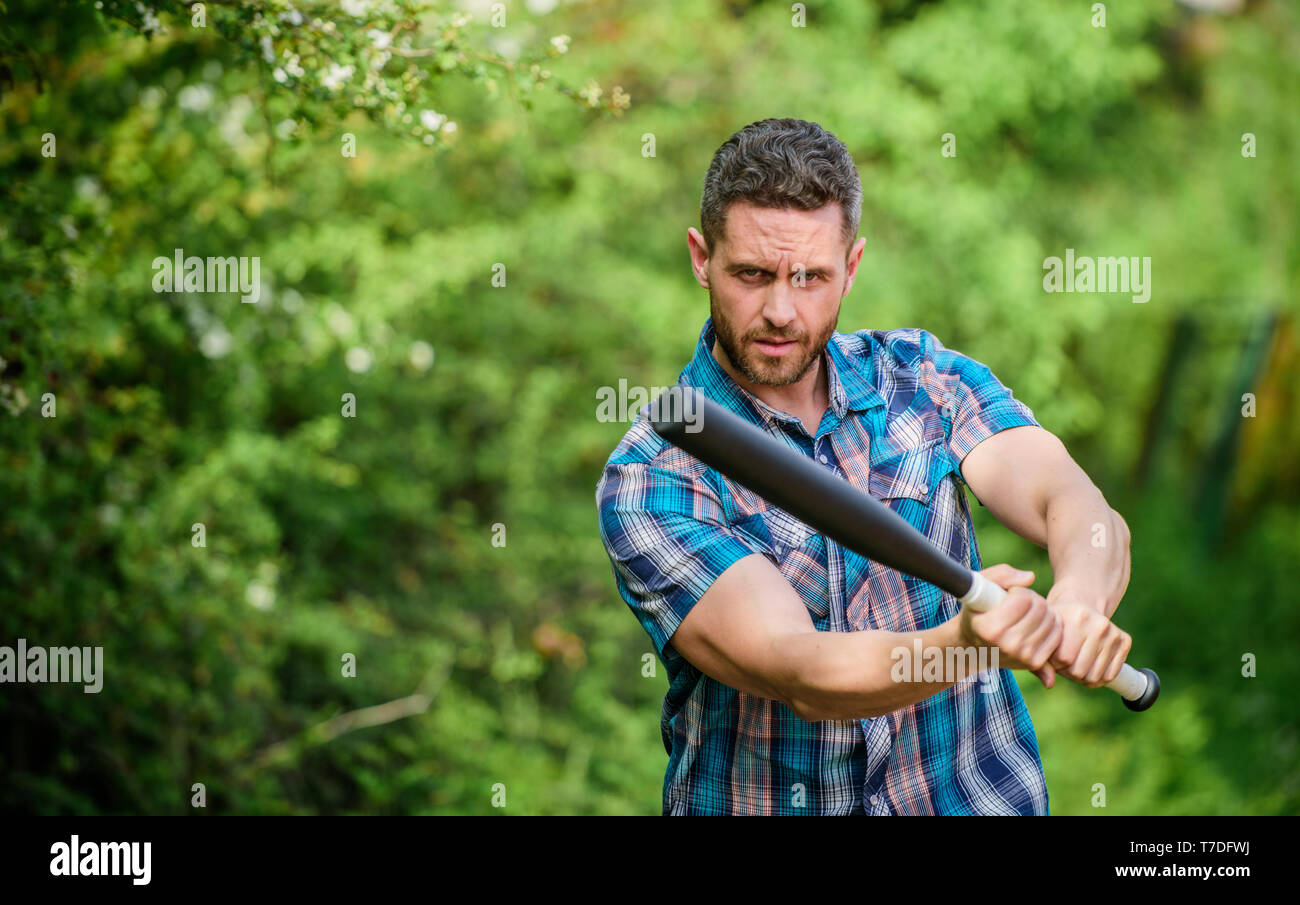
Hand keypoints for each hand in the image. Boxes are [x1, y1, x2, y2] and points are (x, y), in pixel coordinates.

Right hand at [959, 564, 1061, 687]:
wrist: (972, 648)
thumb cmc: (977, 612)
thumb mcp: (978, 587)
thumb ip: (1001, 575)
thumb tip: (1031, 577)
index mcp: (989, 628)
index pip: (1023, 599)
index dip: (1017, 591)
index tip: (1007, 595)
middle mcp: (1007, 645)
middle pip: (1040, 608)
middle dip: (1031, 598)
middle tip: (1018, 603)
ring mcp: (1022, 656)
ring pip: (1051, 619)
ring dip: (1041, 611)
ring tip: (1025, 613)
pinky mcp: (1034, 662)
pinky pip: (1057, 635)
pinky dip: (1050, 625)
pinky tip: (1035, 624)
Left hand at [1044, 599, 1132, 688]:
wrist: (1081, 605)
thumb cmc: (1058, 624)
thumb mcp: (1046, 634)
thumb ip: (1041, 657)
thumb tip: (1049, 684)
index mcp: (1078, 617)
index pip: (1065, 658)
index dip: (1055, 665)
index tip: (1053, 659)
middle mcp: (1100, 624)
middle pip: (1080, 670)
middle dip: (1068, 673)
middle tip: (1064, 665)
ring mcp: (1114, 633)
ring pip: (1095, 676)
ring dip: (1082, 678)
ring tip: (1075, 666)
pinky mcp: (1125, 641)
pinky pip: (1110, 676)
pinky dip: (1097, 679)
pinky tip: (1088, 668)